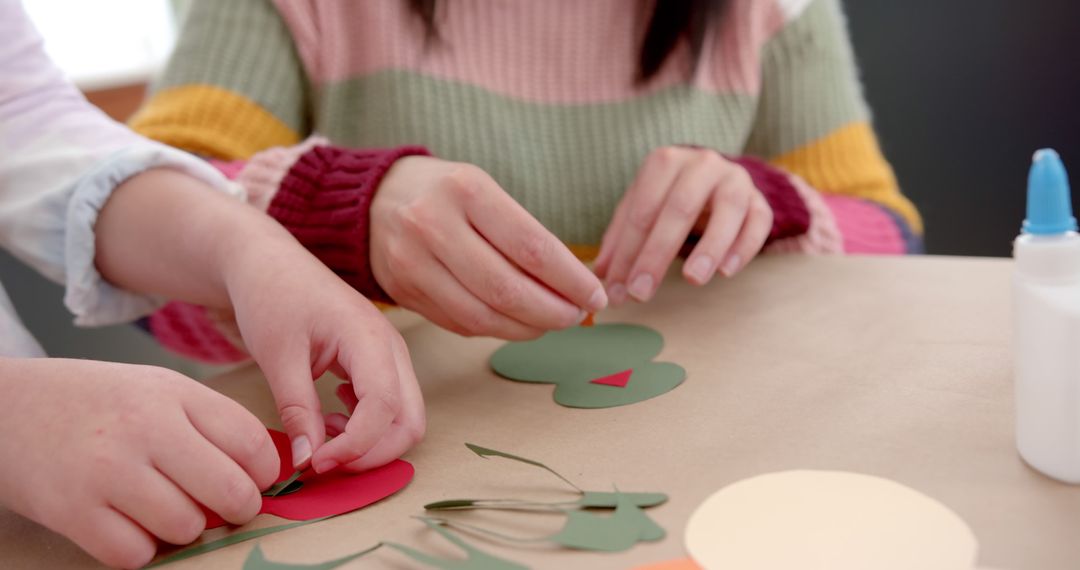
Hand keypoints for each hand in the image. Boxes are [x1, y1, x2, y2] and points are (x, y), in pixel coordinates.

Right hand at [0, 358, 278, 568]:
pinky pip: (137, 554)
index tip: (252, 481)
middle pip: (232, 491)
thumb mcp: (157, 390)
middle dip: (237, 509)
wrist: (8, 407)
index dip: (263, 474)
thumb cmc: (97, 403)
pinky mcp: (73, 511)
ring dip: (183, 529)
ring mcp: (108, 470)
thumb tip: (264, 473)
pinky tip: (126, 524)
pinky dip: (139, 549)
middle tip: (220, 507)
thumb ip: (210, 423)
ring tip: (161, 508)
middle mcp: (146, 428)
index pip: (252, 443)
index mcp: (174, 394)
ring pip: (188, 528)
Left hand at [225, 241, 425, 474]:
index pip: (384, 407)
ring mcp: (391, 355)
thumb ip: (297, 410)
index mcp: (368, 337)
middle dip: (373, 454)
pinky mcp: (381, 362)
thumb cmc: (271, 297)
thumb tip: (308, 463)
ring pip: (405, 418)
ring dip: (370, 443)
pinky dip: (367, 428)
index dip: (355, 446)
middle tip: (323, 462)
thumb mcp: (276, 355)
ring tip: (321, 436)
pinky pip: (392, 408)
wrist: (270, 264)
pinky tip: (330, 417)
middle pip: (410, 421)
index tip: (315, 463)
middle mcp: (391, 348)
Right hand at [370, 156, 606, 338]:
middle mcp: (433, 224)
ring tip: (552, 323)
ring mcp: (413, 262)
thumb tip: (573, 285)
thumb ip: (522, 232)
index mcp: (466, 189)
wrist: (370, 200)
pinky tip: (518, 324)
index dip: (570, 280)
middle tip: (578, 316)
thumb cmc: (444, 192)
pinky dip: (497, 330)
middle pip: (507, 289)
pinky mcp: (403, 292)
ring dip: (528, 328)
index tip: (595, 295)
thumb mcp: (482, 189)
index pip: (531, 247)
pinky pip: (461, 324)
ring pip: (483, 316)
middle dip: (553, 311)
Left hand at [595, 146, 773, 303]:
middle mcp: (702, 164)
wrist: (717, 179)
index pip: (642, 210)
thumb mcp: (642, 208)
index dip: (626, 252)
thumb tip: (601, 275)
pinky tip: (726, 272)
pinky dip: (744, 247)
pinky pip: (758, 221)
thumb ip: (621, 239)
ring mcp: (735, 179)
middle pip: (679, 209)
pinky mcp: (760, 199)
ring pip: (727, 210)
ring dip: (710, 247)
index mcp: (665, 162)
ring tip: (692, 280)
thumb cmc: (670, 198)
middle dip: (656, 254)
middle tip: (640, 293)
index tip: (615, 289)